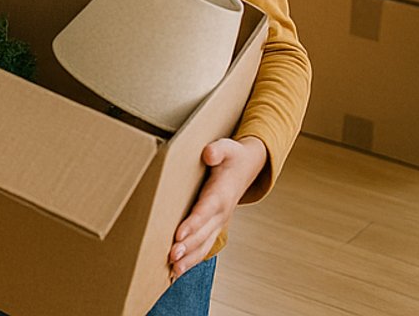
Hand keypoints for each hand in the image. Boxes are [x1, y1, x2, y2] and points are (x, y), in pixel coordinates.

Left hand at [169, 136, 265, 277]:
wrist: (248, 167)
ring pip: (204, 244)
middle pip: (204, 233)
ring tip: (173, 271)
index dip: (193, 224)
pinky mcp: (214, 227)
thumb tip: (208, 154)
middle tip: (170, 257)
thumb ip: (218, 150)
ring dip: (189, 259)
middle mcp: (221, 212)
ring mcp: (219, 222)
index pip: (205, 210)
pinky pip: (204, 246)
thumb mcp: (227, 147)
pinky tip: (177, 271)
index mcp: (222, 194)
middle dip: (188, 247)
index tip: (178, 235)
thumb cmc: (232, 157)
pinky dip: (192, 259)